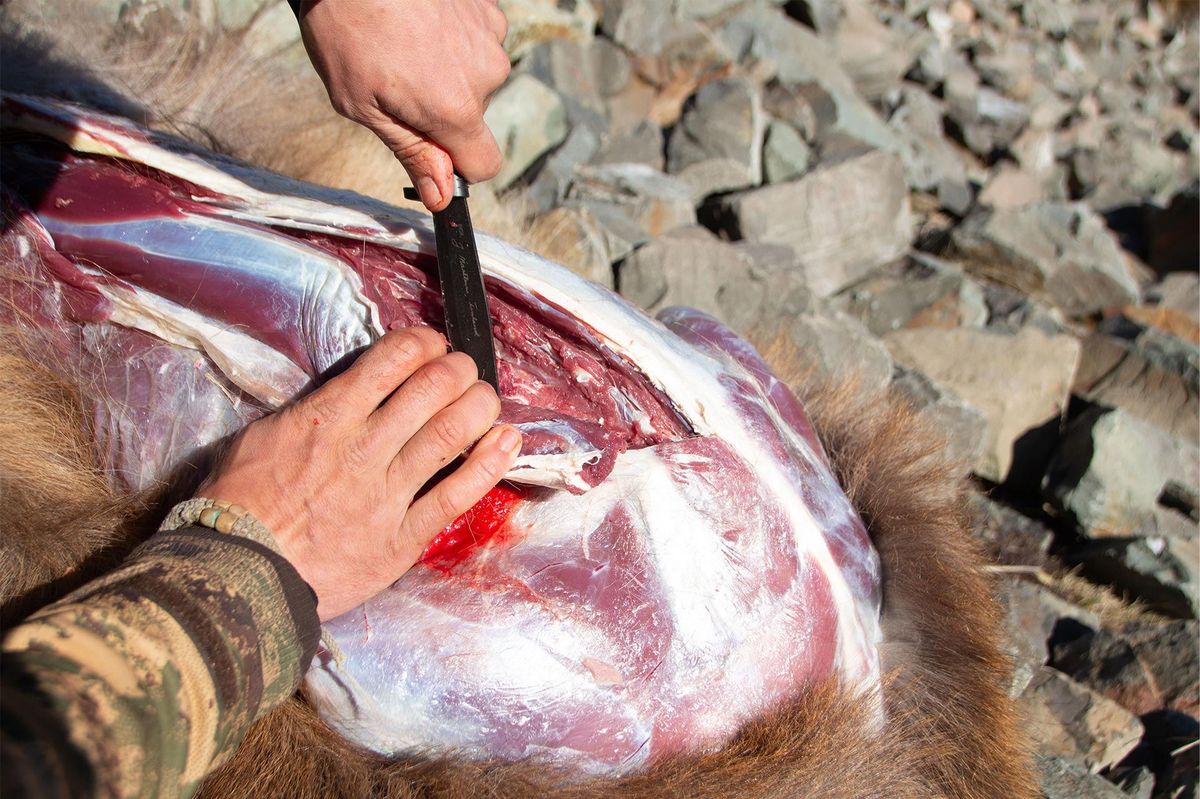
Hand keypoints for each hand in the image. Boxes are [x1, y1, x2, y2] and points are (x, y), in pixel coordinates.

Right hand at [197, 327, 520, 620]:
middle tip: (463, 370)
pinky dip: (488, 464)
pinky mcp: (402, 538)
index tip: (432, 346)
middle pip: (431, 390)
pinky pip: (455, 495)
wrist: (237, 576)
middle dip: (457, 369)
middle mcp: (363, 448)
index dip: (423, 344)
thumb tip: (345, 393)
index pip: (392, 361)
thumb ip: (309, 412)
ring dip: (478, 406)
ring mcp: (387, 494)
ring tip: (486, 397)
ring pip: (449, 434)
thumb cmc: (238, 508)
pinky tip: (507, 441)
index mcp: (328, 418)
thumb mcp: (261, 438)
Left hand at [298, 0, 510, 210]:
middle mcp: (485, 76)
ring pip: (475, 78)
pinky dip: (453, 40)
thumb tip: (441, 198)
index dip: (456, 166)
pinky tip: (421, 23)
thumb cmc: (346, 28)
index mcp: (455, 109)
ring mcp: (489, 39)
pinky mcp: (487, 10)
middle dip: (441, 111)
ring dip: (447, 72)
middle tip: (396, 81)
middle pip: (473, 119)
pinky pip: (477, 43)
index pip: (485, 165)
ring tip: (405, 45)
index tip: (429, 151)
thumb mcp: (363, 105)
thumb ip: (411, 152)